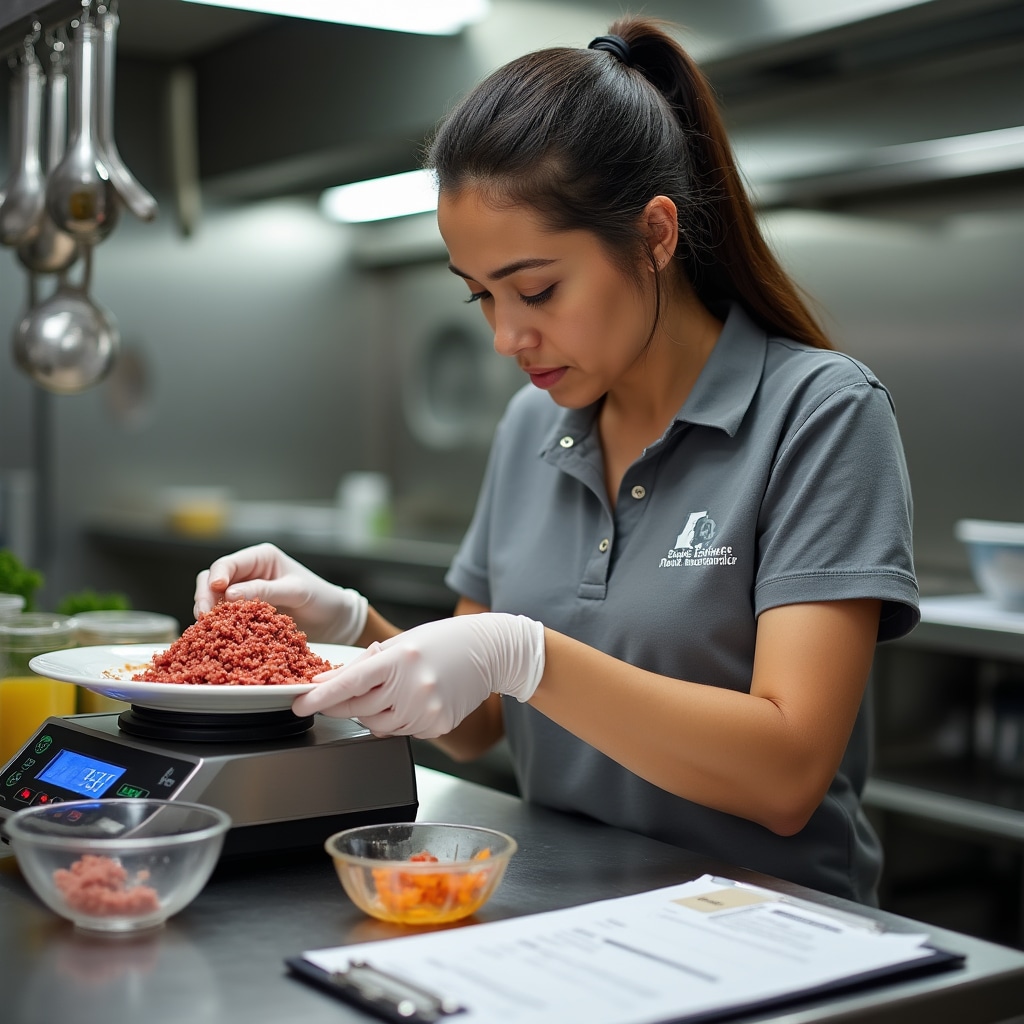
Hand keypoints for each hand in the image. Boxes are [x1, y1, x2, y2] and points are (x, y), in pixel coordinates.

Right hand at [193, 542, 367, 644]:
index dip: (216, 577)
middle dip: (205, 596)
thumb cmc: (321, 598)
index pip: (228, 564)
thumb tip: (229, 593)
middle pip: (212, 579)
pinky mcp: (246, 612)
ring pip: (213, 598)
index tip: (215, 592)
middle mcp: (249, 572)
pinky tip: (215, 635)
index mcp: (261, 557)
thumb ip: (265, 591)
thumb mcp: (296, 592)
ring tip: (208, 627)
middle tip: (204, 616)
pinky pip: (225, 616)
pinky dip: (219, 624)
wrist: (334, 620)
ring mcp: (245, 592)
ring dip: (209, 611)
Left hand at [291, 613, 544, 738]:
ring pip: (377, 726)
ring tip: (390, 692)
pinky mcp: (436, 726)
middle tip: (336, 697)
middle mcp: (412, 686)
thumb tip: (326, 682)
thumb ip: (364, 664)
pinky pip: (402, 732)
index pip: (350, 683)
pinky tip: (412, 701)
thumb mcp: (401, 642)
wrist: (490, 651)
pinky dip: (398, 720)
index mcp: (400, 658)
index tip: (299, 705)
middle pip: (358, 708)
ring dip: (372, 714)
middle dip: (342, 705)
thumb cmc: (445, 641)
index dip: (321, 697)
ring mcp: (426, 709)